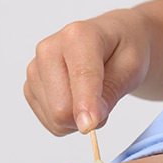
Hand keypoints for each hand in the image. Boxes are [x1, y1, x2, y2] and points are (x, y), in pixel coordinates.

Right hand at [24, 9, 149, 135]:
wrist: (111, 39)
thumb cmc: (123, 50)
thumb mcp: (132, 68)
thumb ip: (112, 92)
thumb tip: (88, 122)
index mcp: (77, 36)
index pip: (80, 78)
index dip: (86, 105)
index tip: (90, 126)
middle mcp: (48, 49)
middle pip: (61, 108)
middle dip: (89, 116)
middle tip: (106, 100)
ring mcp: (35, 68)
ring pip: (54, 119)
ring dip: (79, 118)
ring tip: (92, 95)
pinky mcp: (30, 86)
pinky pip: (49, 122)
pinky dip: (68, 120)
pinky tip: (77, 99)